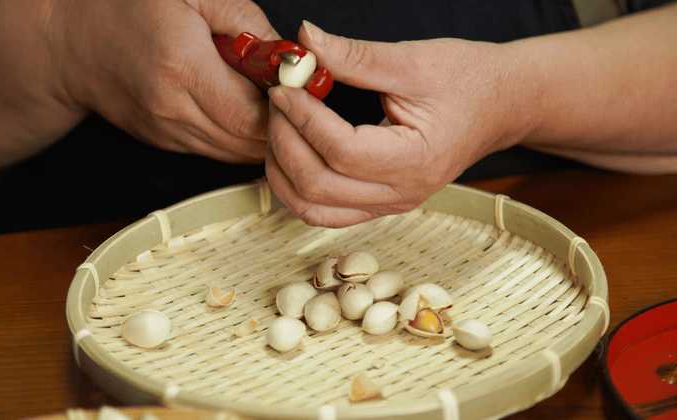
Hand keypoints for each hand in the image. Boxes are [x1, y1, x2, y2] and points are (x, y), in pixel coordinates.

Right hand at [56, 0, 278, 162]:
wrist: (71, 42)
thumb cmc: (129, 7)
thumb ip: (246, 20)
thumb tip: (290, 57)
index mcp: (183, 68)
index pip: (253, 116)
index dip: (286, 109)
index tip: (299, 87)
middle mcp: (173, 111)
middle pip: (249, 143)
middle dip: (280, 124)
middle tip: (290, 94)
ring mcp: (166, 134)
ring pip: (235, 154)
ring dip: (260, 133)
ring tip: (264, 98)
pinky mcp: (163, 144)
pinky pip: (215, 150)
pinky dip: (236, 136)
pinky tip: (236, 106)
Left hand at [266, 21, 536, 226]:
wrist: (502, 105)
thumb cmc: (468, 80)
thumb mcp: (414, 61)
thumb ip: (355, 56)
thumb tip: (305, 41)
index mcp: (415, 160)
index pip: (340, 151)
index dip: (302, 118)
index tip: (284, 86)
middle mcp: (402, 193)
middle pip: (317, 186)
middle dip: (284, 141)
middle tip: (276, 101)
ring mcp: (390, 205)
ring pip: (313, 209)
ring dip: (283, 172)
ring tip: (278, 127)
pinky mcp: (380, 205)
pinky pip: (325, 212)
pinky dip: (297, 188)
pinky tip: (289, 154)